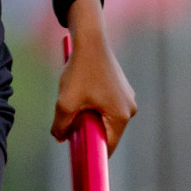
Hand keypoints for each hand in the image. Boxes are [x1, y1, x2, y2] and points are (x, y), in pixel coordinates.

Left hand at [52, 0, 135, 154]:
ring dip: (89, 114)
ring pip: (105, 117)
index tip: (78, 149)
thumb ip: (61, 126)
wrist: (90, 40)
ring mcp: (127, 97)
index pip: (108, 146)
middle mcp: (130, 109)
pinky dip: (93, 103)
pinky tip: (81, 90)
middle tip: (71, 121)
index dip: (92, 151)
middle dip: (88, 129)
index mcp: (121, 116)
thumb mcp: (65, 103)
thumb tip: (61, 138)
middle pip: (106, 132)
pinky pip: (107, 104)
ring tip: (76, 100)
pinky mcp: (122, 87)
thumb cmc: (80, 71)